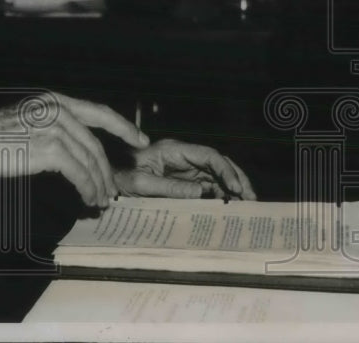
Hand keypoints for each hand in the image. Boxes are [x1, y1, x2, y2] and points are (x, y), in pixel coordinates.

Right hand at [0, 92, 149, 207]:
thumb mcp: (28, 120)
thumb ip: (54, 127)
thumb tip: (80, 152)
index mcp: (54, 101)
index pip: (99, 112)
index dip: (123, 126)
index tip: (141, 139)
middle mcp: (58, 110)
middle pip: (95, 144)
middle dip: (108, 171)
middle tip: (113, 191)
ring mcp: (55, 128)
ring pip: (90, 161)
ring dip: (99, 184)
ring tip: (100, 200)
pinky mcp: (51, 149)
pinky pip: (80, 172)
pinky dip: (87, 188)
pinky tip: (87, 198)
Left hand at [114, 138, 255, 199]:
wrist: (107, 179)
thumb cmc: (120, 177)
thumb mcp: (141, 184)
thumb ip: (170, 188)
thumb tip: (201, 192)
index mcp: (173, 150)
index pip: (209, 155)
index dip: (226, 170)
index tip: (236, 188)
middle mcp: (182, 156)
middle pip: (218, 163)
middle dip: (236, 179)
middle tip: (251, 200)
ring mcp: (184, 166)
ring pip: (216, 174)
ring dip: (232, 187)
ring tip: (246, 205)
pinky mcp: (183, 178)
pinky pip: (207, 183)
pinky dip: (220, 194)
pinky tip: (229, 206)